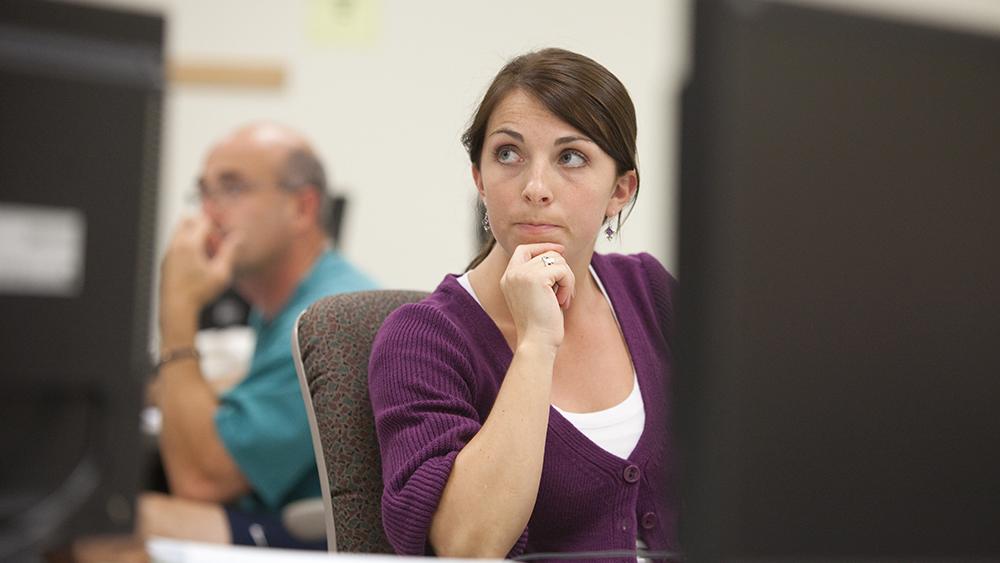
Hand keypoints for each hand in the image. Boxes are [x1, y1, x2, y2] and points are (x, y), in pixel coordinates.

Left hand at [159, 215, 239, 344]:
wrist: (176, 308)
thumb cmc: (199, 293)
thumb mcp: (221, 273)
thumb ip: (230, 252)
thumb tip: (238, 237)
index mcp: (190, 245)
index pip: (203, 221)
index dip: (215, 224)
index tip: (222, 231)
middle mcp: (176, 246)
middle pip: (186, 220)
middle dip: (200, 223)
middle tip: (213, 235)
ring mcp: (169, 253)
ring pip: (179, 232)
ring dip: (192, 234)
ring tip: (206, 250)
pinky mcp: (166, 262)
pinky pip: (175, 244)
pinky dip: (185, 244)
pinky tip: (196, 261)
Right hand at [499, 243, 574, 348]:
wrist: (537, 342)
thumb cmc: (541, 324)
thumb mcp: (537, 295)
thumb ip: (541, 275)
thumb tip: (558, 252)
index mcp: (508, 278)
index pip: (524, 249)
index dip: (543, 247)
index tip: (560, 251)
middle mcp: (512, 273)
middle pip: (546, 254)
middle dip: (561, 271)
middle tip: (563, 294)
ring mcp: (522, 274)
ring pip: (557, 260)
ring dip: (566, 280)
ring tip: (561, 300)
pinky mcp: (535, 278)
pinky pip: (563, 270)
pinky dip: (568, 285)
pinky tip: (562, 302)